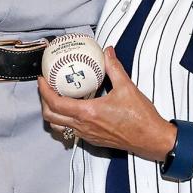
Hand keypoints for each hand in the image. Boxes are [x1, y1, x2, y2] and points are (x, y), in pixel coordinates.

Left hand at [38, 47, 175, 161]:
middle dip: (44, 101)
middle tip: (46, 87)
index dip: (44, 91)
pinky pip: (70, 131)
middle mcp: (83, 126)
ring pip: (59, 126)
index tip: (42, 79)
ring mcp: (87, 135)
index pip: (55, 103)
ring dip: (52, 113)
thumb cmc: (140, 116)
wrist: (151, 139)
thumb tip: (107, 51)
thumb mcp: (127, 88)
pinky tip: (73, 110)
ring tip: (56, 99)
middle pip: (51, 116)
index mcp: (88, 112)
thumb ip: (114, 68)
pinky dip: (64, 121)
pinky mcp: (93, 141)